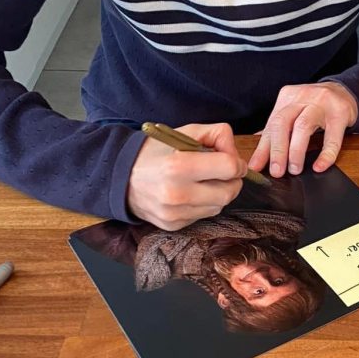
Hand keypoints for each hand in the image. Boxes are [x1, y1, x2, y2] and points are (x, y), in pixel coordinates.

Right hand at [127, 122, 246, 229]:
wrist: (122, 177)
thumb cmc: (156, 152)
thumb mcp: (184, 132)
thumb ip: (216, 135)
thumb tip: (237, 154)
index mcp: (179, 166)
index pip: (229, 168)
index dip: (237, 163)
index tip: (232, 161)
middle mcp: (176, 193)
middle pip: (229, 192)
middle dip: (231, 181)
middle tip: (221, 172)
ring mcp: (174, 213)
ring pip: (219, 206)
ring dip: (218, 193)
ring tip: (202, 182)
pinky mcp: (173, 225)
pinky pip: (204, 216)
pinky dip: (203, 204)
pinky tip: (190, 193)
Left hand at [249, 82, 358, 177]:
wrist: (345, 91)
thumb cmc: (315, 106)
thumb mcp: (294, 112)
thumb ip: (277, 129)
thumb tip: (258, 152)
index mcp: (287, 98)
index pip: (271, 125)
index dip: (263, 148)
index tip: (255, 167)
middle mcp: (302, 98)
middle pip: (283, 122)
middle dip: (277, 150)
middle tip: (276, 172)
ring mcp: (322, 104)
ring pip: (303, 126)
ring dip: (296, 151)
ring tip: (294, 170)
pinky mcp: (340, 113)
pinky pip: (332, 137)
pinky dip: (325, 154)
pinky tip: (319, 166)